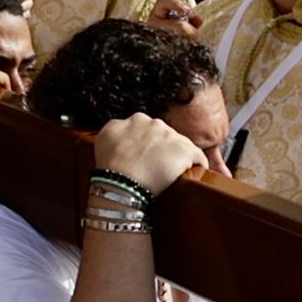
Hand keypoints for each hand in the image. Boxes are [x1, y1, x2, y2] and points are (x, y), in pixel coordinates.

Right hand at [85, 111, 200, 199]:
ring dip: (178, 157)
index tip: (144, 156)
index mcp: (135, 119)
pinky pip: (198, 157)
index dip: (146, 144)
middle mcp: (154, 123)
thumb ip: (116, 129)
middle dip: (162, 149)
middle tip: (156, 167)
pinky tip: (194, 174)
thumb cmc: (110, 167)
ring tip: (172, 174)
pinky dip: (197, 165)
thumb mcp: (103, 138)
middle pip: (164, 135)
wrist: (122, 182)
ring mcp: (171, 136)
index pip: (146, 129)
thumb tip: (122, 129)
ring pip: (180, 145)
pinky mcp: (186, 151)